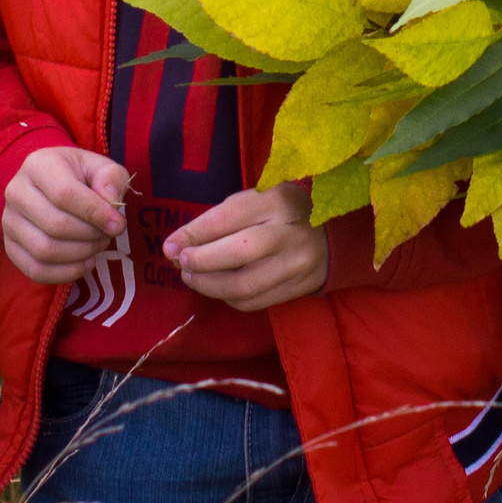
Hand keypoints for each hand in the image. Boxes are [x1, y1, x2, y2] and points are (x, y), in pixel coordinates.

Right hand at [2, 146, 129, 284]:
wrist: (50, 183)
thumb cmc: (78, 174)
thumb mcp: (99, 166)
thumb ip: (111, 178)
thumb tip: (111, 201)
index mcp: (37, 165)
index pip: (64, 194)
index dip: (94, 213)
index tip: (118, 224)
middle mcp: (16, 192)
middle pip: (55, 225)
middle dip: (90, 235)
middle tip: (109, 234)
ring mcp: (9, 222)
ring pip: (44, 251)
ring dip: (80, 254)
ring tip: (98, 245)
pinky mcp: (10, 247)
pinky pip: (35, 270)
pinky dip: (65, 273)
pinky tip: (85, 262)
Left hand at [165, 184, 329, 311]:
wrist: (332, 236)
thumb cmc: (284, 212)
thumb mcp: (258, 200)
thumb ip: (221, 217)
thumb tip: (177, 243)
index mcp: (277, 200)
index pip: (228, 217)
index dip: (194, 234)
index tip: (169, 244)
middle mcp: (288, 232)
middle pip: (236, 253)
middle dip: (200, 262)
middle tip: (180, 263)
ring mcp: (294, 264)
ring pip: (243, 285)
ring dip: (208, 285)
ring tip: (192, 277)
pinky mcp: (296, 289)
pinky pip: (252, 302)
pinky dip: (227, 298)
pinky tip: (217, 287)